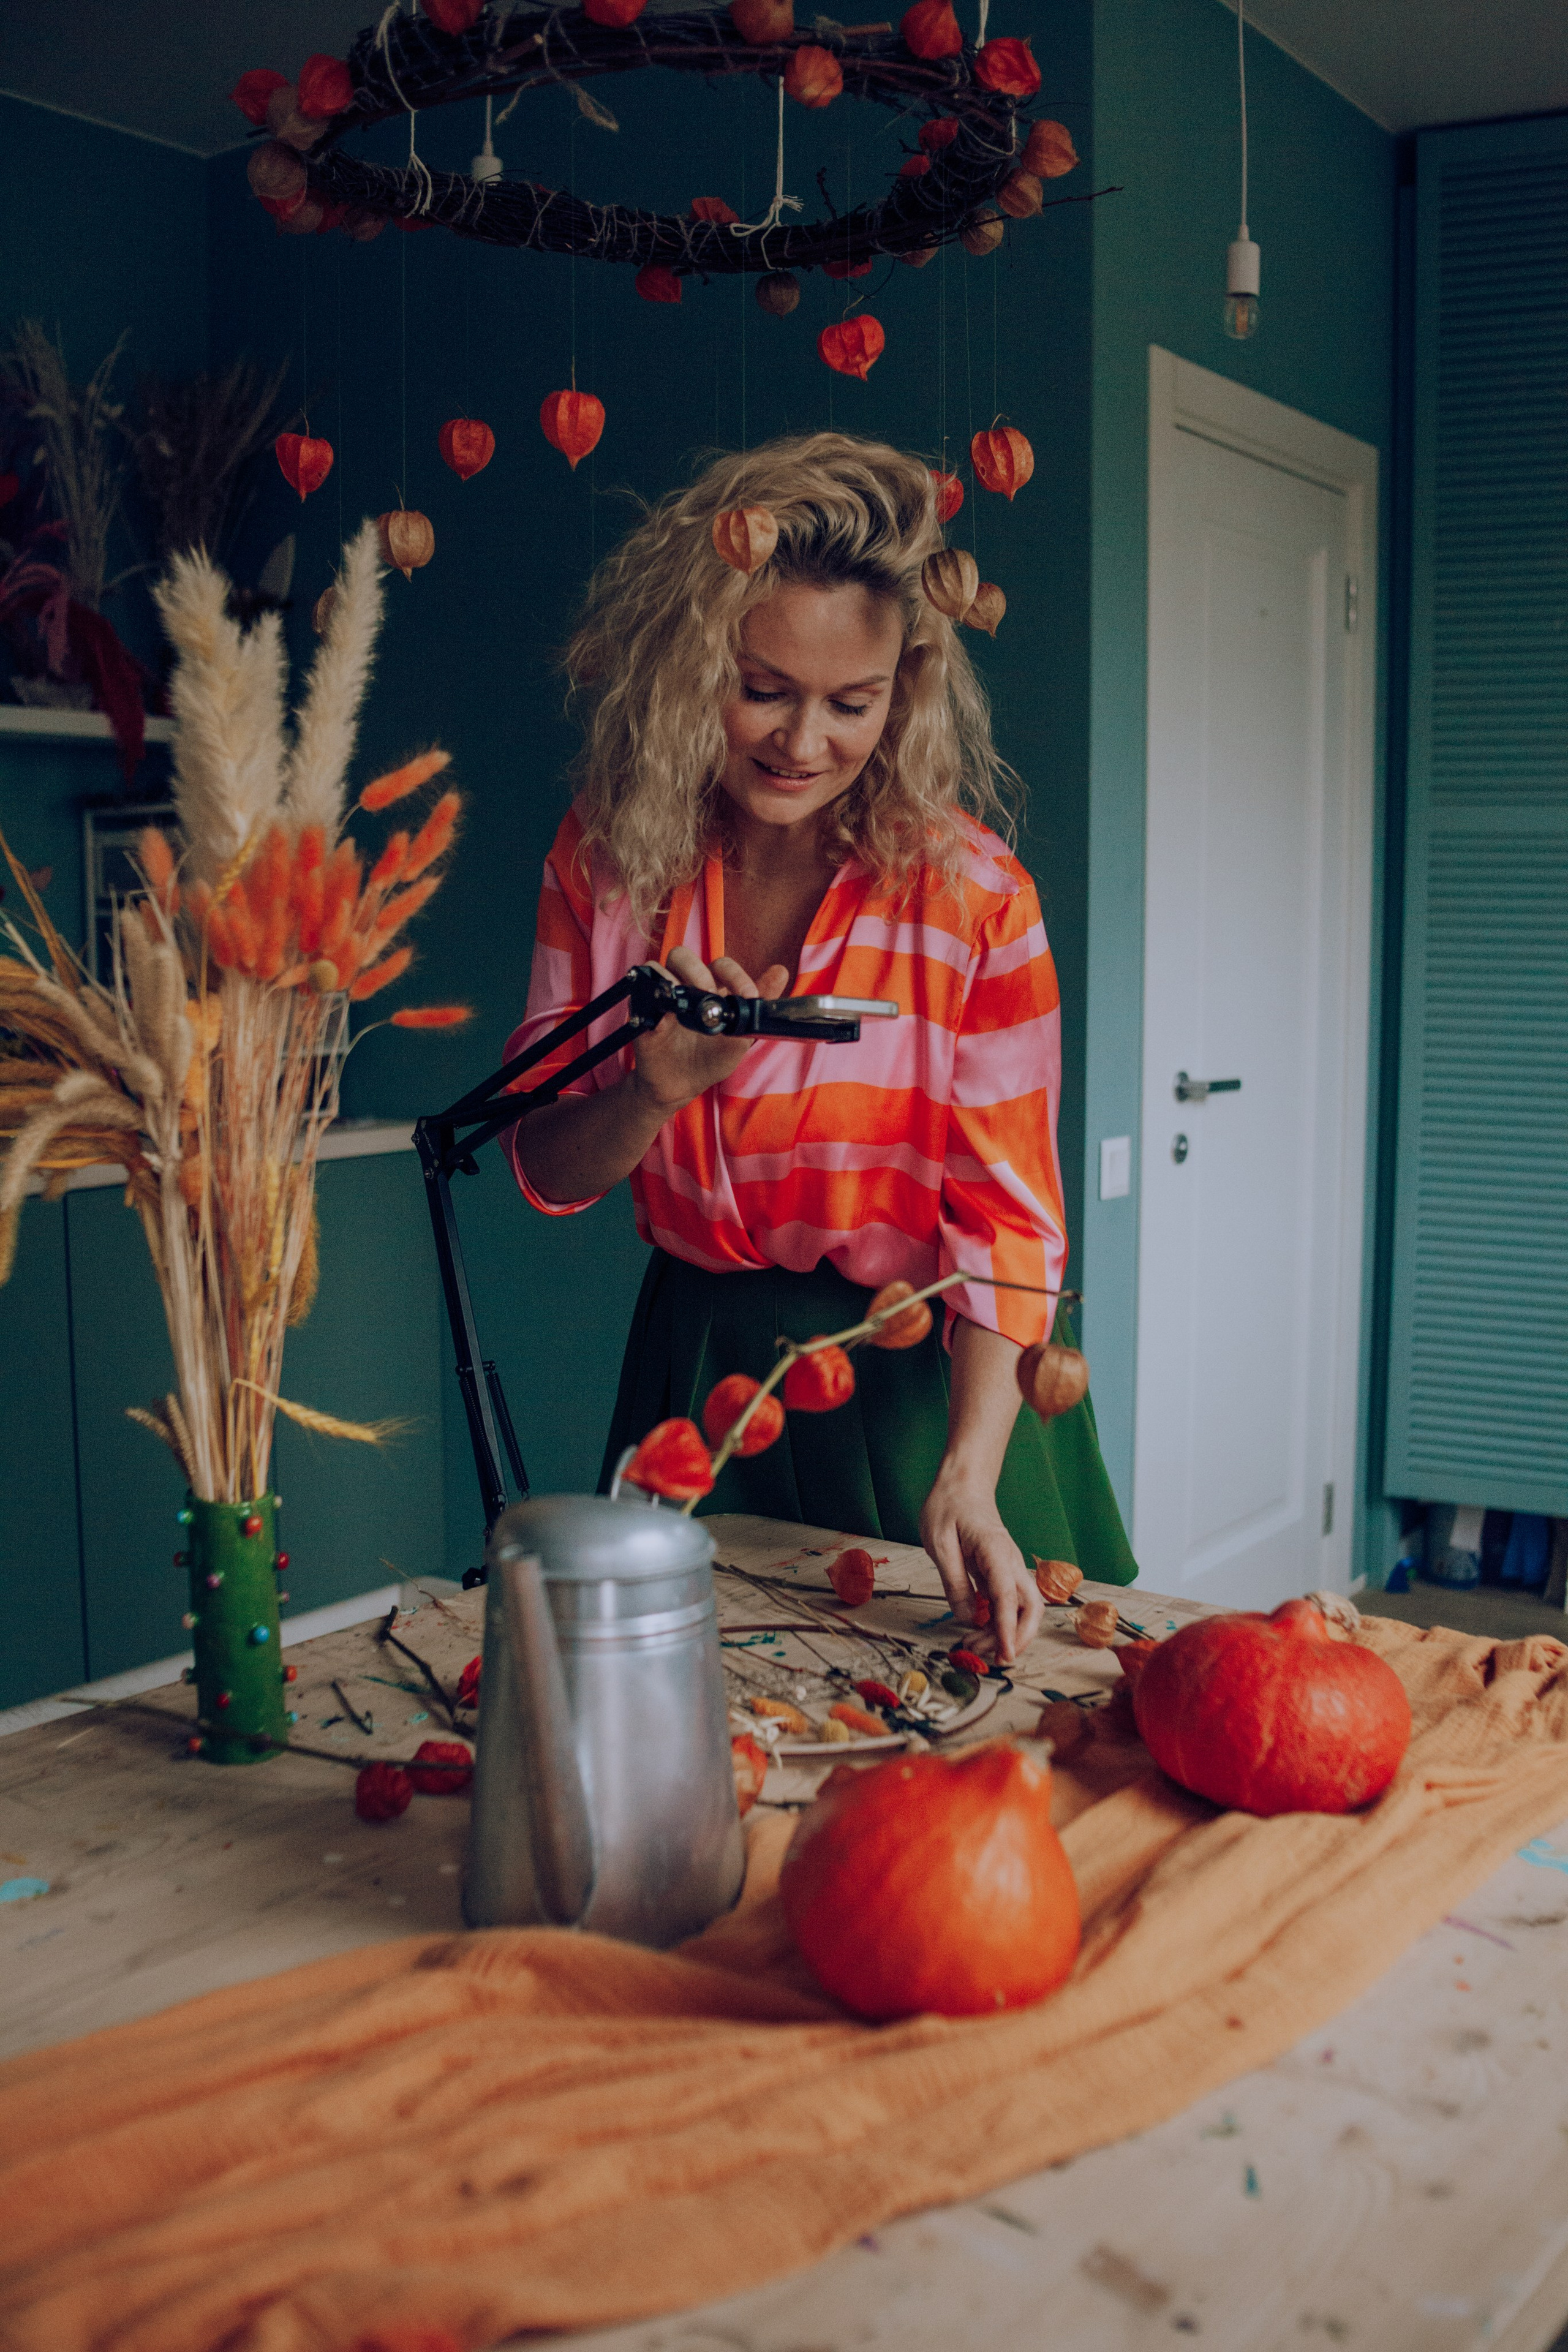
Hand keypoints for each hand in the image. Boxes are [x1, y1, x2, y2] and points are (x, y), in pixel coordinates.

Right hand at [631, 945, 789, 1116]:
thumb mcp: (740, 1038)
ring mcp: (664, 994)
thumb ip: (758, 1006)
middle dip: (702, 971)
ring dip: (683, 976)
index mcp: (711, 989)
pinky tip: (671, 1010)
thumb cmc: (710, 1060)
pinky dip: (657, 988)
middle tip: (711, 996)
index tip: (748, 994)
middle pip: (686, 956)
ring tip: (693, 1002)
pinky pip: (645, 982)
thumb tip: (781, 971)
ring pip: (666, 963)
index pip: (721, 965)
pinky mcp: (644, 1006)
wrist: (679, 1087)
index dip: (736, 975)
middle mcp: (686, 986)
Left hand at [920, 1467, 1042, 1665]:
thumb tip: (967, 1618)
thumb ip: (955, 1582)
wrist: (962, 1484)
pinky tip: (976, 1632)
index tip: (1005, 1655)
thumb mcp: (939, 1543)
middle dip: (1018, 1638)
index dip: (1008, 1630)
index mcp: (996, 1552)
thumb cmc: (949, 1506)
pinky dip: (997, 1623)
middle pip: (1031, 1608)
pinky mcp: (1001, 1573)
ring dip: (1004, 1633)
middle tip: (991, 1657)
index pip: (1008, 1599)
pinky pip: (1007, 1604)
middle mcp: (1010, 1562)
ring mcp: (1009, 1568)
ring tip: (973, 1646)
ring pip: (1021, 1609)